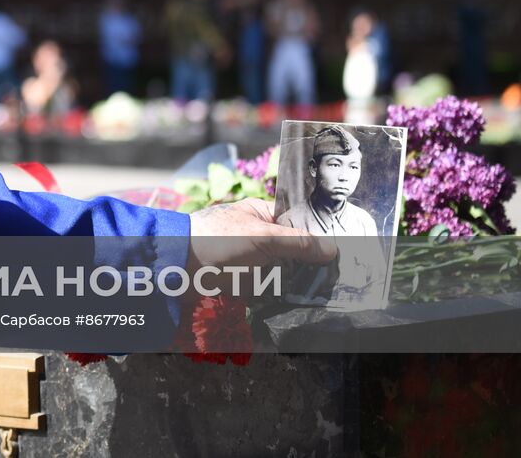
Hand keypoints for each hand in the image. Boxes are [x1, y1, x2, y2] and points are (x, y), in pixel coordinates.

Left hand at [187, 198, 336, 285]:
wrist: (178, 267)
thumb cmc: (217, 240)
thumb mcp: (263, 236)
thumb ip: (298, 242)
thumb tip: (332, 249)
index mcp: (261, 215)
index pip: (298, 223)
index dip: (318, 237)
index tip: (343, 252)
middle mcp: (258, 236)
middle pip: (294, 250)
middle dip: (313, 265)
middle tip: (341, 279)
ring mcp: (252, 260)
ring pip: (285, 272)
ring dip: (301, 284)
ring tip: (330, 295)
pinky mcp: (245, 283)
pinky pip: (271, 290)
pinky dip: (285, 297)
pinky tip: (306, 305)